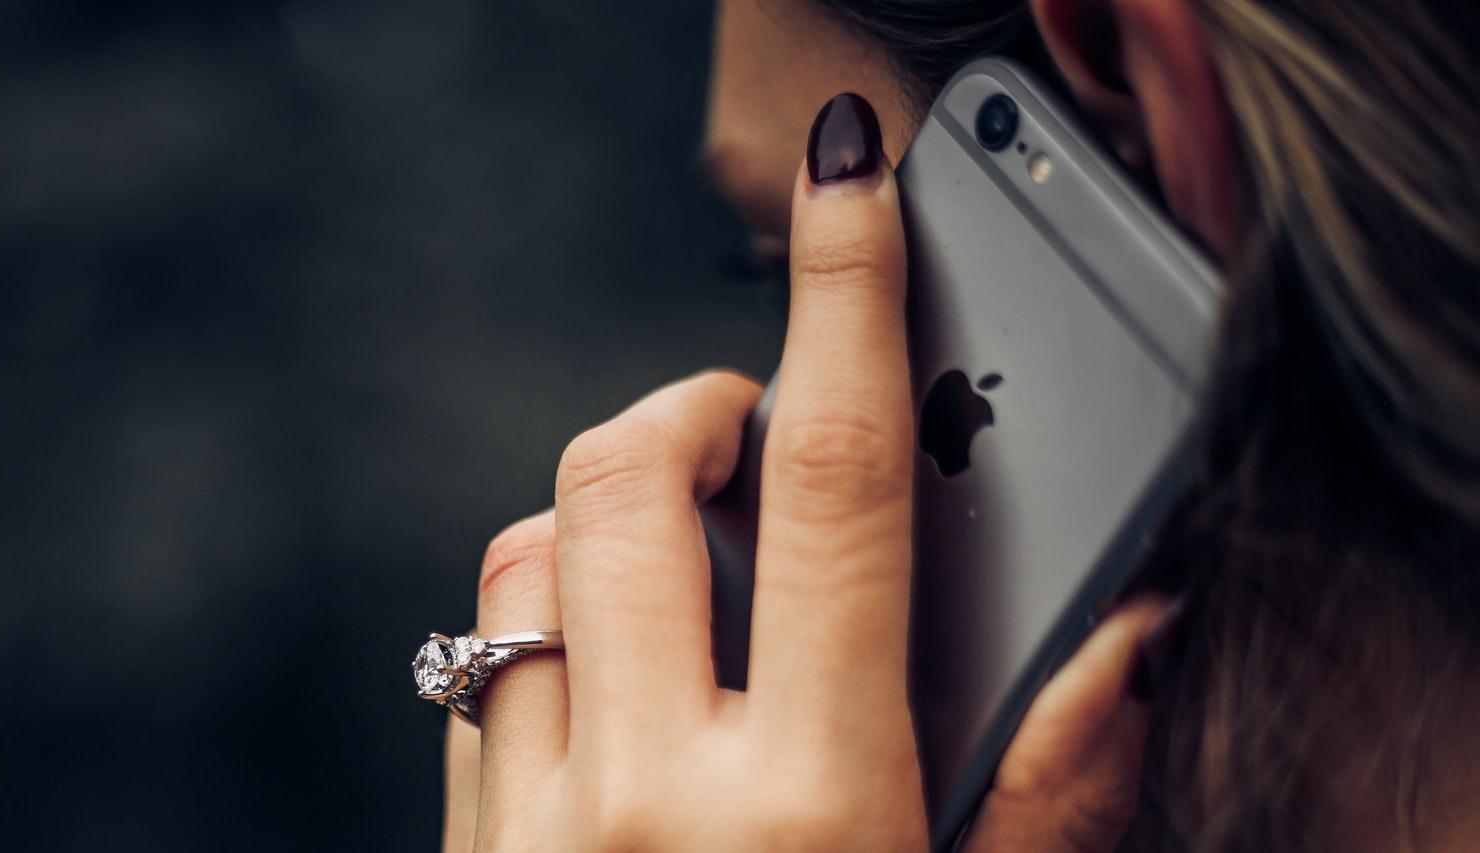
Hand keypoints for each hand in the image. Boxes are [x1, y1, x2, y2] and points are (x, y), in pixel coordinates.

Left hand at [443, 93, 1173, 851]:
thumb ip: (1057, 790)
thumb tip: (1126, 630)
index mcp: (816, 811)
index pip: (838, 485)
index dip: (850, 303)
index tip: (850, 186)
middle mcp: (651, 798)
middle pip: (632, 482)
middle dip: (692, 409)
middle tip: (743, 432)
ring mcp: (537, 828)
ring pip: (527, 561)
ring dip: (606, 530)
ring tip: (686, 587)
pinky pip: (471, 669)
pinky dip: (543, 632)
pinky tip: (614, 684)